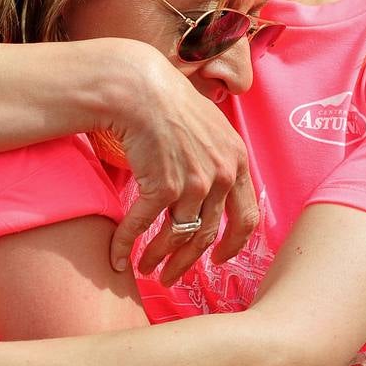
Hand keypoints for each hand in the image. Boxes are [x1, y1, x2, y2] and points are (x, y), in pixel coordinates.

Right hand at [103, 40, 257, 281]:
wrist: (141, 88)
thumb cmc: (172, 102)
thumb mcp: (213, 126)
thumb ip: (221, 156)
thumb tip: (220, 183)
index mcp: (238, 162)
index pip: (246, 217)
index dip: (233, 244)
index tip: (217, 258)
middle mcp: (222, 175)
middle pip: (209, 235)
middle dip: (189, 262)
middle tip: (174, 276)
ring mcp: (194, 183)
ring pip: (178, 236)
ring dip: (159, 258)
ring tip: (148, 268)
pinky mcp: (163, 185)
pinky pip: (145, 225)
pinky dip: (127, 243)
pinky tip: (118, 255)